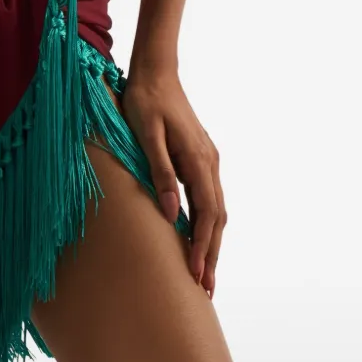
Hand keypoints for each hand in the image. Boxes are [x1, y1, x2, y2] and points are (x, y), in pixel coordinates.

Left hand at [119, 62, 225, 298]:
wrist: (155, 71)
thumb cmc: (144, 101)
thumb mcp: (146, 135)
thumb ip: (160, 173)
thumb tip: (171, 213)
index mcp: (197, 160)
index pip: (206, 214)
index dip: (202, 247)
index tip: (196, 275)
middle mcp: (209, 163)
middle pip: (217, 218)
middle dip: (212, 254)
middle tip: (206, 290)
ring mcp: (207, 159)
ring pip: (216, 210)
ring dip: (211, 241)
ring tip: (204, 273)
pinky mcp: (200, 157)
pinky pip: (209, 198)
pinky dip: (207, 223)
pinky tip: (198, 237)